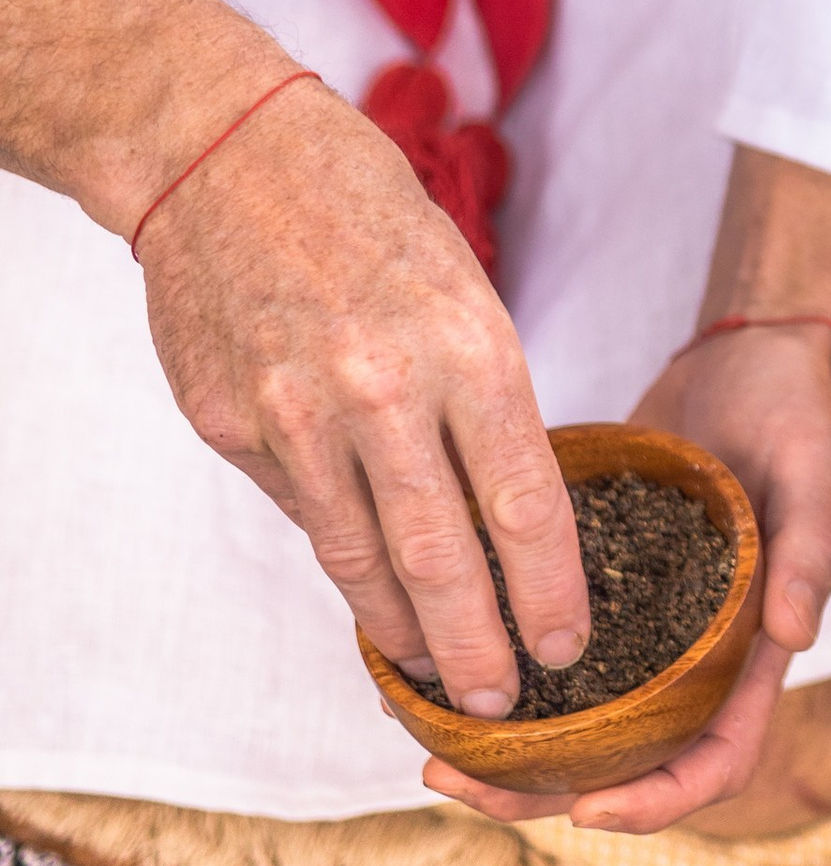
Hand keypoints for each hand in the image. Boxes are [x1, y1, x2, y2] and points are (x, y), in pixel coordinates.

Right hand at [135, 65, 589, 712]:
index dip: (548, 590)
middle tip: (502, 708)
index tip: (569, 646)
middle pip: (442, 557)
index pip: (524, 502)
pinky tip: (365, 592)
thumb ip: (478, 397)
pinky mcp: (231, 426)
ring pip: (360, 558)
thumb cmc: (367, 214)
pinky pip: (301, 513)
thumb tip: (497, 509)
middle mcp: (384, 389)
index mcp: (468, 346)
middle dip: (477, 649)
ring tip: (433, 676)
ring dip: (402, 632)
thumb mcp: (461, 287)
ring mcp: (297, 414)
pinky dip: (339, 559)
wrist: (226, 157)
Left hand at [421, 317, 830, 831]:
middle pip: (620, 760)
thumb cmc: (801, 414)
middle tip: (454, 781)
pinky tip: (420, 660)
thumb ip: (815, 550)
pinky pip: (538, 641)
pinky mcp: (591, 579)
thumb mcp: (820, 472)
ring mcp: (637, 623)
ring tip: (424, 745)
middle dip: (539, 791)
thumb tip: (798, 636)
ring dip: (502, 746)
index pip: (716, 759)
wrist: (751, 356)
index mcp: (751, 653)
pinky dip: (489, 662)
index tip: (585, 810)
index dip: (657, 801)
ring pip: (569, 715)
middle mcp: (689, 656)